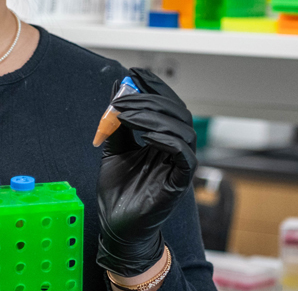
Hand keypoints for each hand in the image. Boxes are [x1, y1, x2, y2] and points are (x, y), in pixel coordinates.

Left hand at [96, 68, 196, 277]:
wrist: (116, 225)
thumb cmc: (119, 189)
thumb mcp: (113, 147)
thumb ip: (117, 121)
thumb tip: (117, 89)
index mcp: (162, 138)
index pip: (167, 105)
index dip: (155, 86)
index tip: (136, 72)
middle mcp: (175, 149)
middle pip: (177, 112)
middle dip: (149, 98)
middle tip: (123, 97)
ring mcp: (179, 165)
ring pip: (182, 129)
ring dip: (153, 116)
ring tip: (127, 114)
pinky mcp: (179, 182)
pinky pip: (184, 156)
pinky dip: (168, 139)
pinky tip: (147, 135)